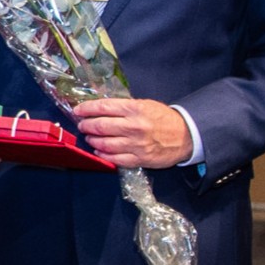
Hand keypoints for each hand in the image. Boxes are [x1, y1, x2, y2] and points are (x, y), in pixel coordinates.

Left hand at [69, 98, 191, 168]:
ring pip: (105, 144)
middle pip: (100, 126)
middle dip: (86, 126)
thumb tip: (100, 108)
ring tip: (90, 137)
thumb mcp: (145, 105)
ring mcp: (136, 144)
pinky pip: (115, 159)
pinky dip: (103, 154)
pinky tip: (99, 150)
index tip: (78, 110)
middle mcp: (134, 126)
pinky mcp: (139, 159)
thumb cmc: (163, 118)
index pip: (103, 107)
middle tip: (82, 125)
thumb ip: (124, 107)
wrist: (186, 136)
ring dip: (93, 140)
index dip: (87, 109)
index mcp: (135, 109)